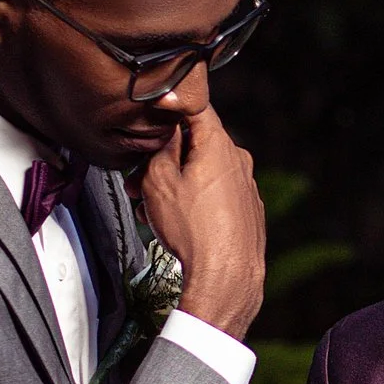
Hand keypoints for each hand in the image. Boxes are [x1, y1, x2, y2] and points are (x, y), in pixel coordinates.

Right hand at [137, 101, 264, 338]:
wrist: (227, 277)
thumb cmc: (194, 230)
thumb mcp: (160, 181)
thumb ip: (160, 148)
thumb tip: (165, 133)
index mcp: (219, 145)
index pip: (195, 107)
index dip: (170, 106)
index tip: (152, 112)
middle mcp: (239, 161)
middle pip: (195, 145)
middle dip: (162, 159)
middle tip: (136, 180)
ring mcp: (245, 187)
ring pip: (202, 172)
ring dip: (173, 184)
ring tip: (148, 210)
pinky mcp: (247, 210)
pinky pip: (215, 194)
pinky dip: (193, 200)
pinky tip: (174, 222)